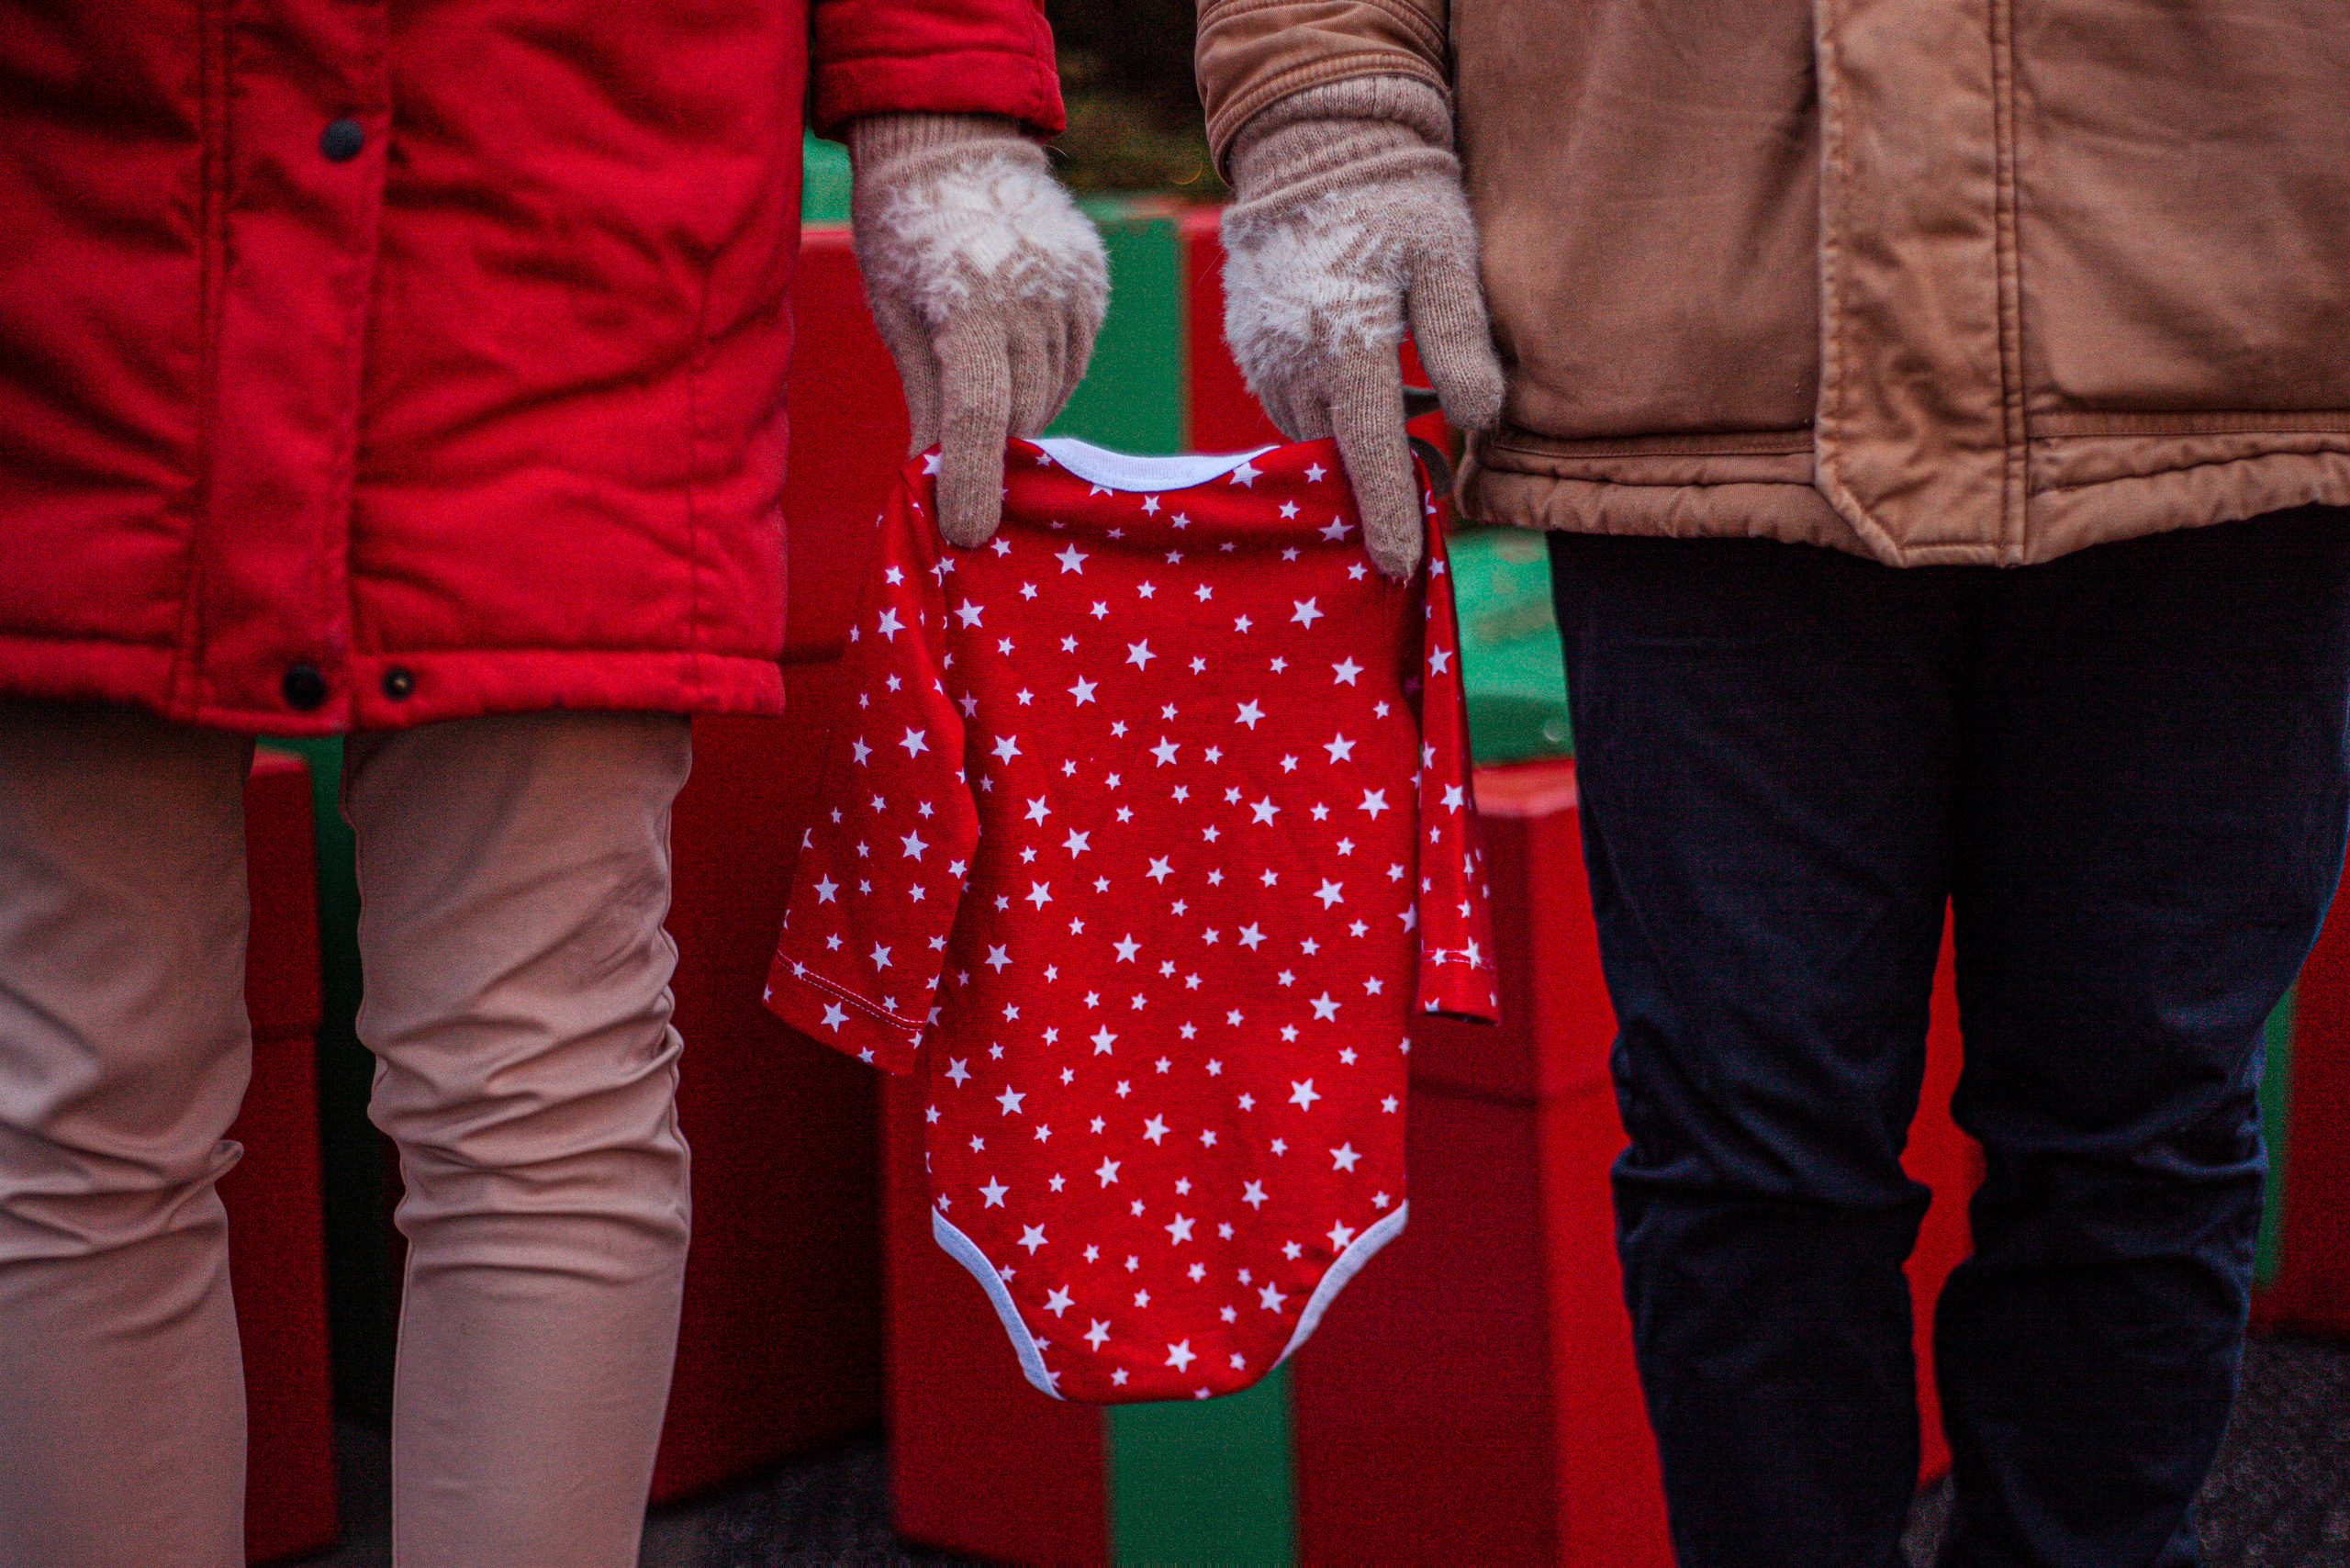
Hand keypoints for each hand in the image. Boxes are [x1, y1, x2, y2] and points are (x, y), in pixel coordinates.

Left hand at [850, 114, 1108, 546]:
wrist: (953, 141)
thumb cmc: (905, 234)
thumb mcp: (897, 317)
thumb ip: (922, 402)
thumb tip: (926, 484)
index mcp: (970, 308)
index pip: (980, 418)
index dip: (974, 483)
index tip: (966, 534)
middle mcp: (1032, 303)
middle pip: (1020, 415)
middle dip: (991, 455)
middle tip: (961, 481)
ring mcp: (1071, 294)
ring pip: (1051, 394)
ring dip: (1018, 416)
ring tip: (981, 402)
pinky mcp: (1092, 290)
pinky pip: (1071, 363)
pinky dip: (1043, 380)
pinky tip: (1014, 362)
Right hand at [1220, 77, 1503, 577]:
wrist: (1316, 145)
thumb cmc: (1397, 202)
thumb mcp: (1448, 263)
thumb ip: (1463, 345)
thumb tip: (1478, 421)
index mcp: (1349, 352)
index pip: (1372, 456)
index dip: (1388, 514)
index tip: (1399, 563)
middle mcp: (1295, 366)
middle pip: (1337, 456)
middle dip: (1375, 482)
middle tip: (1428, 488)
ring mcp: (1264, 358)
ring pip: (1309, 435)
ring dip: (1348, 445)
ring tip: (1397, 426)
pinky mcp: (1250, 346)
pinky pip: (1287, 404)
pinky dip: (1323, 413)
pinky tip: (1359, 387)